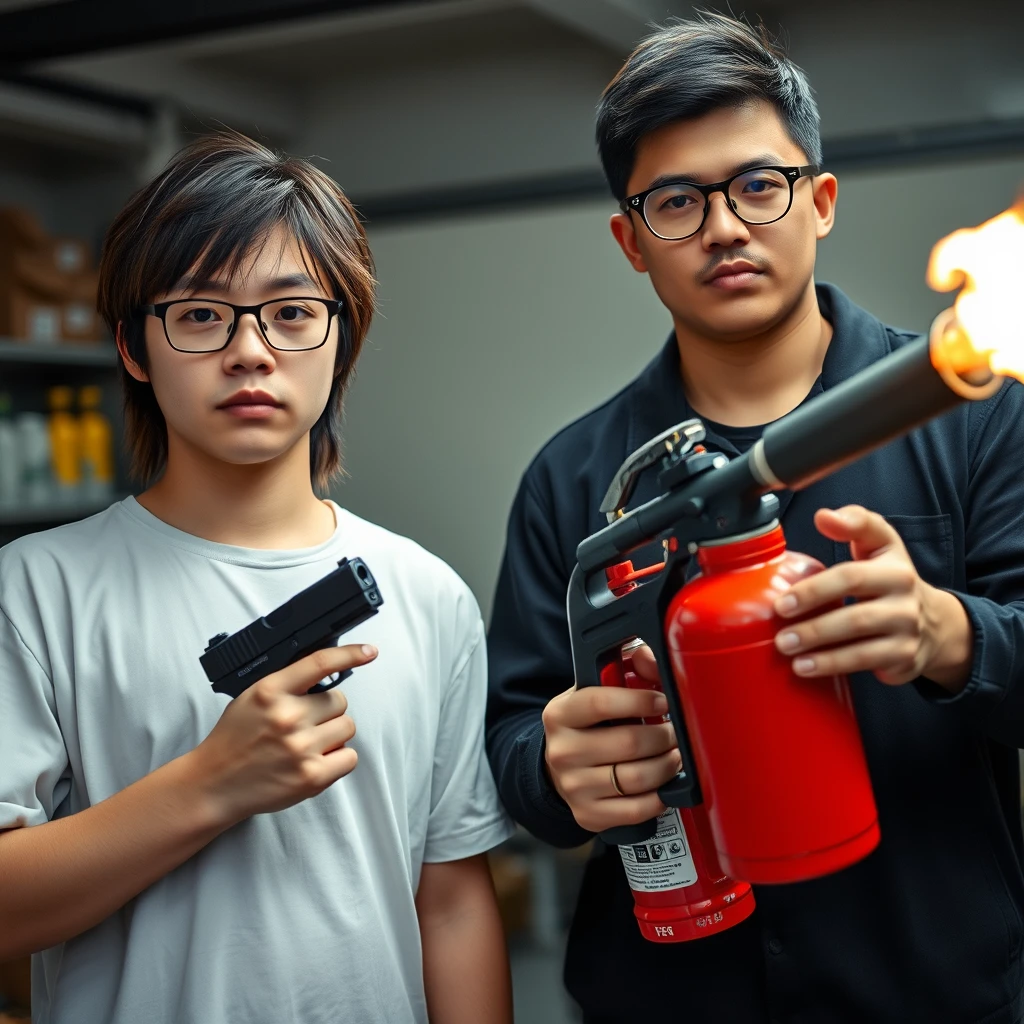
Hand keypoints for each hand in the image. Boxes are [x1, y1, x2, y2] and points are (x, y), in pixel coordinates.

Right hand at [189, 643, 377, 824]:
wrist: (213, 784)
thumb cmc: (234, 740)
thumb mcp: (251, 698)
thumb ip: (287, 684)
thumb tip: (327, 673)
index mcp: (270, 691)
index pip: (320, 663)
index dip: (350, 654)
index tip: (369, 652)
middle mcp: (287, 716)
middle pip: (340, 700)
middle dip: (327, 711)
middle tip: (305, 724)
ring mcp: (301, 747)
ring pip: (347, 727)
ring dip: (333, 735)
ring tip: (308, 744)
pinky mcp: (312, 776)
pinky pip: (350, 757)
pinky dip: (338, 759)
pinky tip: (316, 760)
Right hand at [542, 646, 681, 833]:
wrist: (561, 766)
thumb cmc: (588, 724)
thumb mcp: (596, 691)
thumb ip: (626, 668)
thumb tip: (648, 654)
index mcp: (560, 714)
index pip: (601, 703)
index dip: (640, 701)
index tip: (663, 701)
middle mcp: (562, 751)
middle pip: (629, 743)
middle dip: (665, 735)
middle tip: (676, 731)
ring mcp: (573, 787)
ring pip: (638, 778)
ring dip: (668, 765)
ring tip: (675, 754)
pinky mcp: (588, 815)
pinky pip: (637, 810)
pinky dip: (660, 796)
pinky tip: (663, 782)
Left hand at [773, 506, 970, 690]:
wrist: (934, 621)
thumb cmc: (890, 577)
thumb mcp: (881, 543)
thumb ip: (855, 523)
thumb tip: (823, 516)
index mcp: (894, 568)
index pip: (852, 576)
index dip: (815, 588)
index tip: (783, 601)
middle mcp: (905, 600)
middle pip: (855, 616)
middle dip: (814, 626)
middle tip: (780, 632)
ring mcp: (907, 632)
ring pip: (861, 647)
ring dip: (821, 652)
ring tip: (788, 652)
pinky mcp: (905, 658)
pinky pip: (866, 665)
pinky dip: (835, 667)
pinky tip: (807, 668)